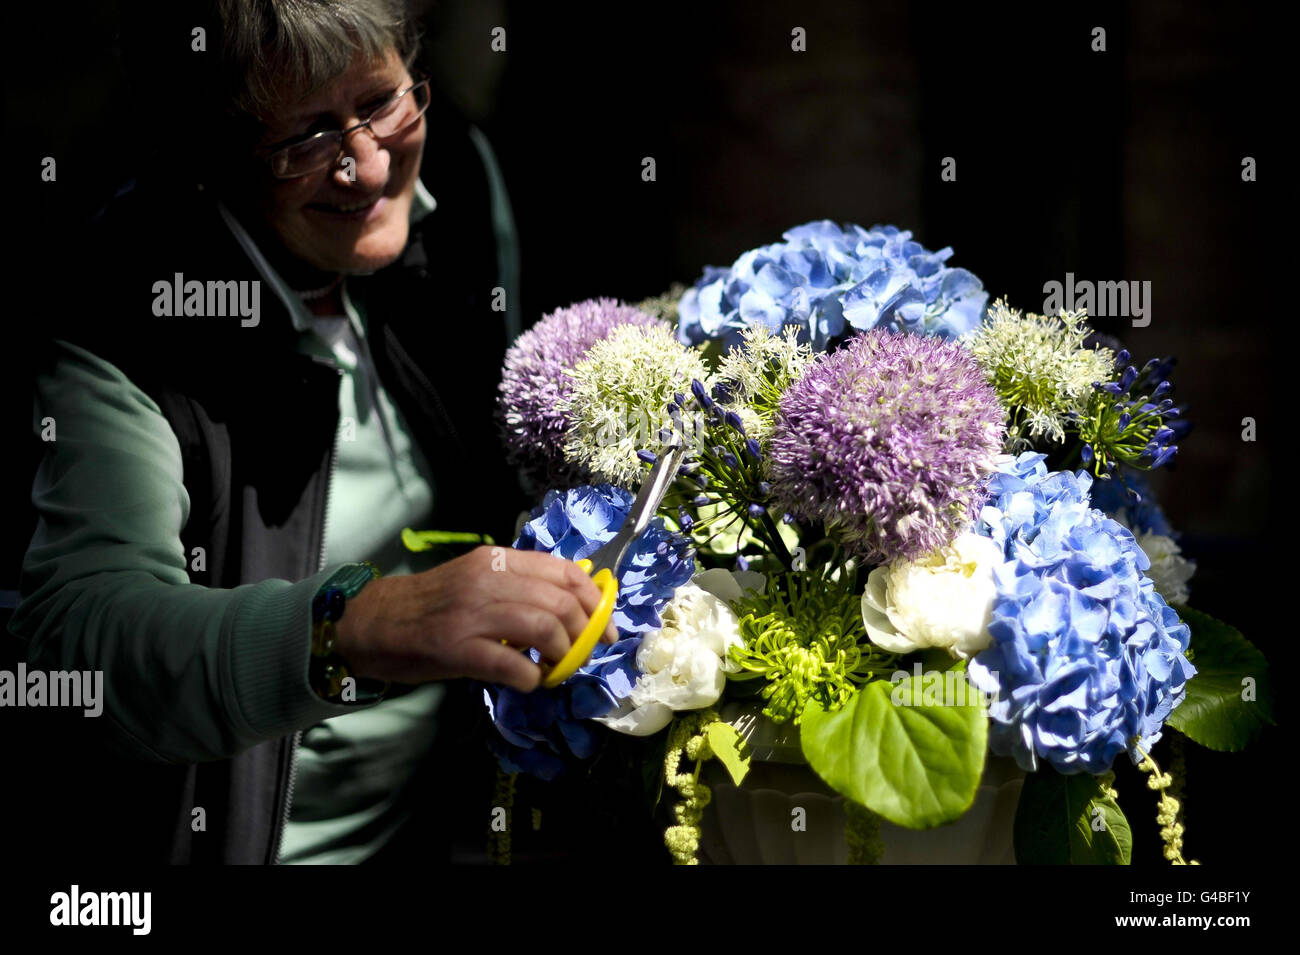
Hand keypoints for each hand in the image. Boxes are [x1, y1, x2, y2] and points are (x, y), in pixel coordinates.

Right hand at [333, 547, 618, 691]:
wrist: (375, 622)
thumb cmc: (433, 604)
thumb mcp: (478, 579)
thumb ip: (520, 585)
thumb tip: (574, 601)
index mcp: (497, 561)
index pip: (564, 572)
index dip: (594, 600)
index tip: (606, 626)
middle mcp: (488, 581)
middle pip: (561, 603)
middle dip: (584, 633)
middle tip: (582, 654)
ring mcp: (472, 615)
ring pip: (544, 629)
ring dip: (562, 656)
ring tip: (555, 668)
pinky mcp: (458, 650)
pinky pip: (514, 666)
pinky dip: (533, 679)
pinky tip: (529, 682)